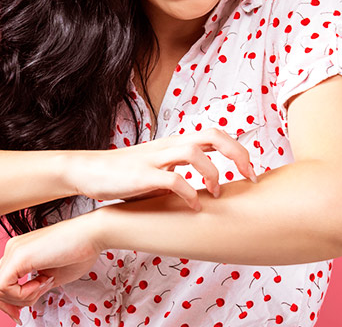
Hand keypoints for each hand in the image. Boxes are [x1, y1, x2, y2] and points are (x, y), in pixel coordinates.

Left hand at [0, 213, 101, 324]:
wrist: (92, 234)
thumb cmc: (80, 251)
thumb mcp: (52, 276)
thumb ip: (36, 287)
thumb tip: (26, 301)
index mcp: (20, 251)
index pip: (0, 279)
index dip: (9, 300)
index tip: (21, 312)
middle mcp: (13, 248)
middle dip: (9, 304)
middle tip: (27, 309)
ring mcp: (14, 250)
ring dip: (21, 298)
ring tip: (45, 286)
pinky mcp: (19, 255)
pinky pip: (4, 286)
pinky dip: (22, 294)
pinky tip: (42, 284)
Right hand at [69, 128, 256, 209]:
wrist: (89, 171)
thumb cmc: (126, 174)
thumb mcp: (159, 169)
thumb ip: (182, 173)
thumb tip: (209, 191)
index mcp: (175, 143)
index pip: (215, 134)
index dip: (239, 150)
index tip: (252, 173)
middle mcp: (169, 146)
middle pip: (212, 135)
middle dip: (238, 154)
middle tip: (250, 178)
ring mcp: (155, 158)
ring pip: (194, 152)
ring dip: (213, 173)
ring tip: (216, 194)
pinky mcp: (142, 175)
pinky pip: (173, 179)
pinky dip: (189, 193)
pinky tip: (194, 208)